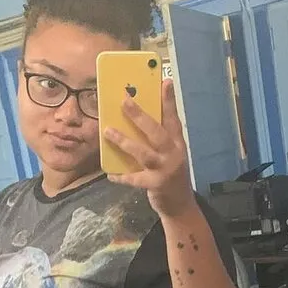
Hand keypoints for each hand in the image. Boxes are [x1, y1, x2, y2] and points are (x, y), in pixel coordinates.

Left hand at [103, 79, 197, 218]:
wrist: (180, 206)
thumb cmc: (171, 175)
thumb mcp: (170, 154)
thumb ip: (158, 139)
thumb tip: (137, 119)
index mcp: (177, 143)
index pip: (173, 118)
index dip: (169, 101)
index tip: (165, 81)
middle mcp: (174, 154)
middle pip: (157, 132)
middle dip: (140, 116)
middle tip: (124, 101)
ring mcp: (165, 170)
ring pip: (143, 153)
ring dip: (124, 141)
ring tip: (108, 131)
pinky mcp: (156, 185)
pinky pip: (134, 179)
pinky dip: (122, 176)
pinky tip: (110, 174)